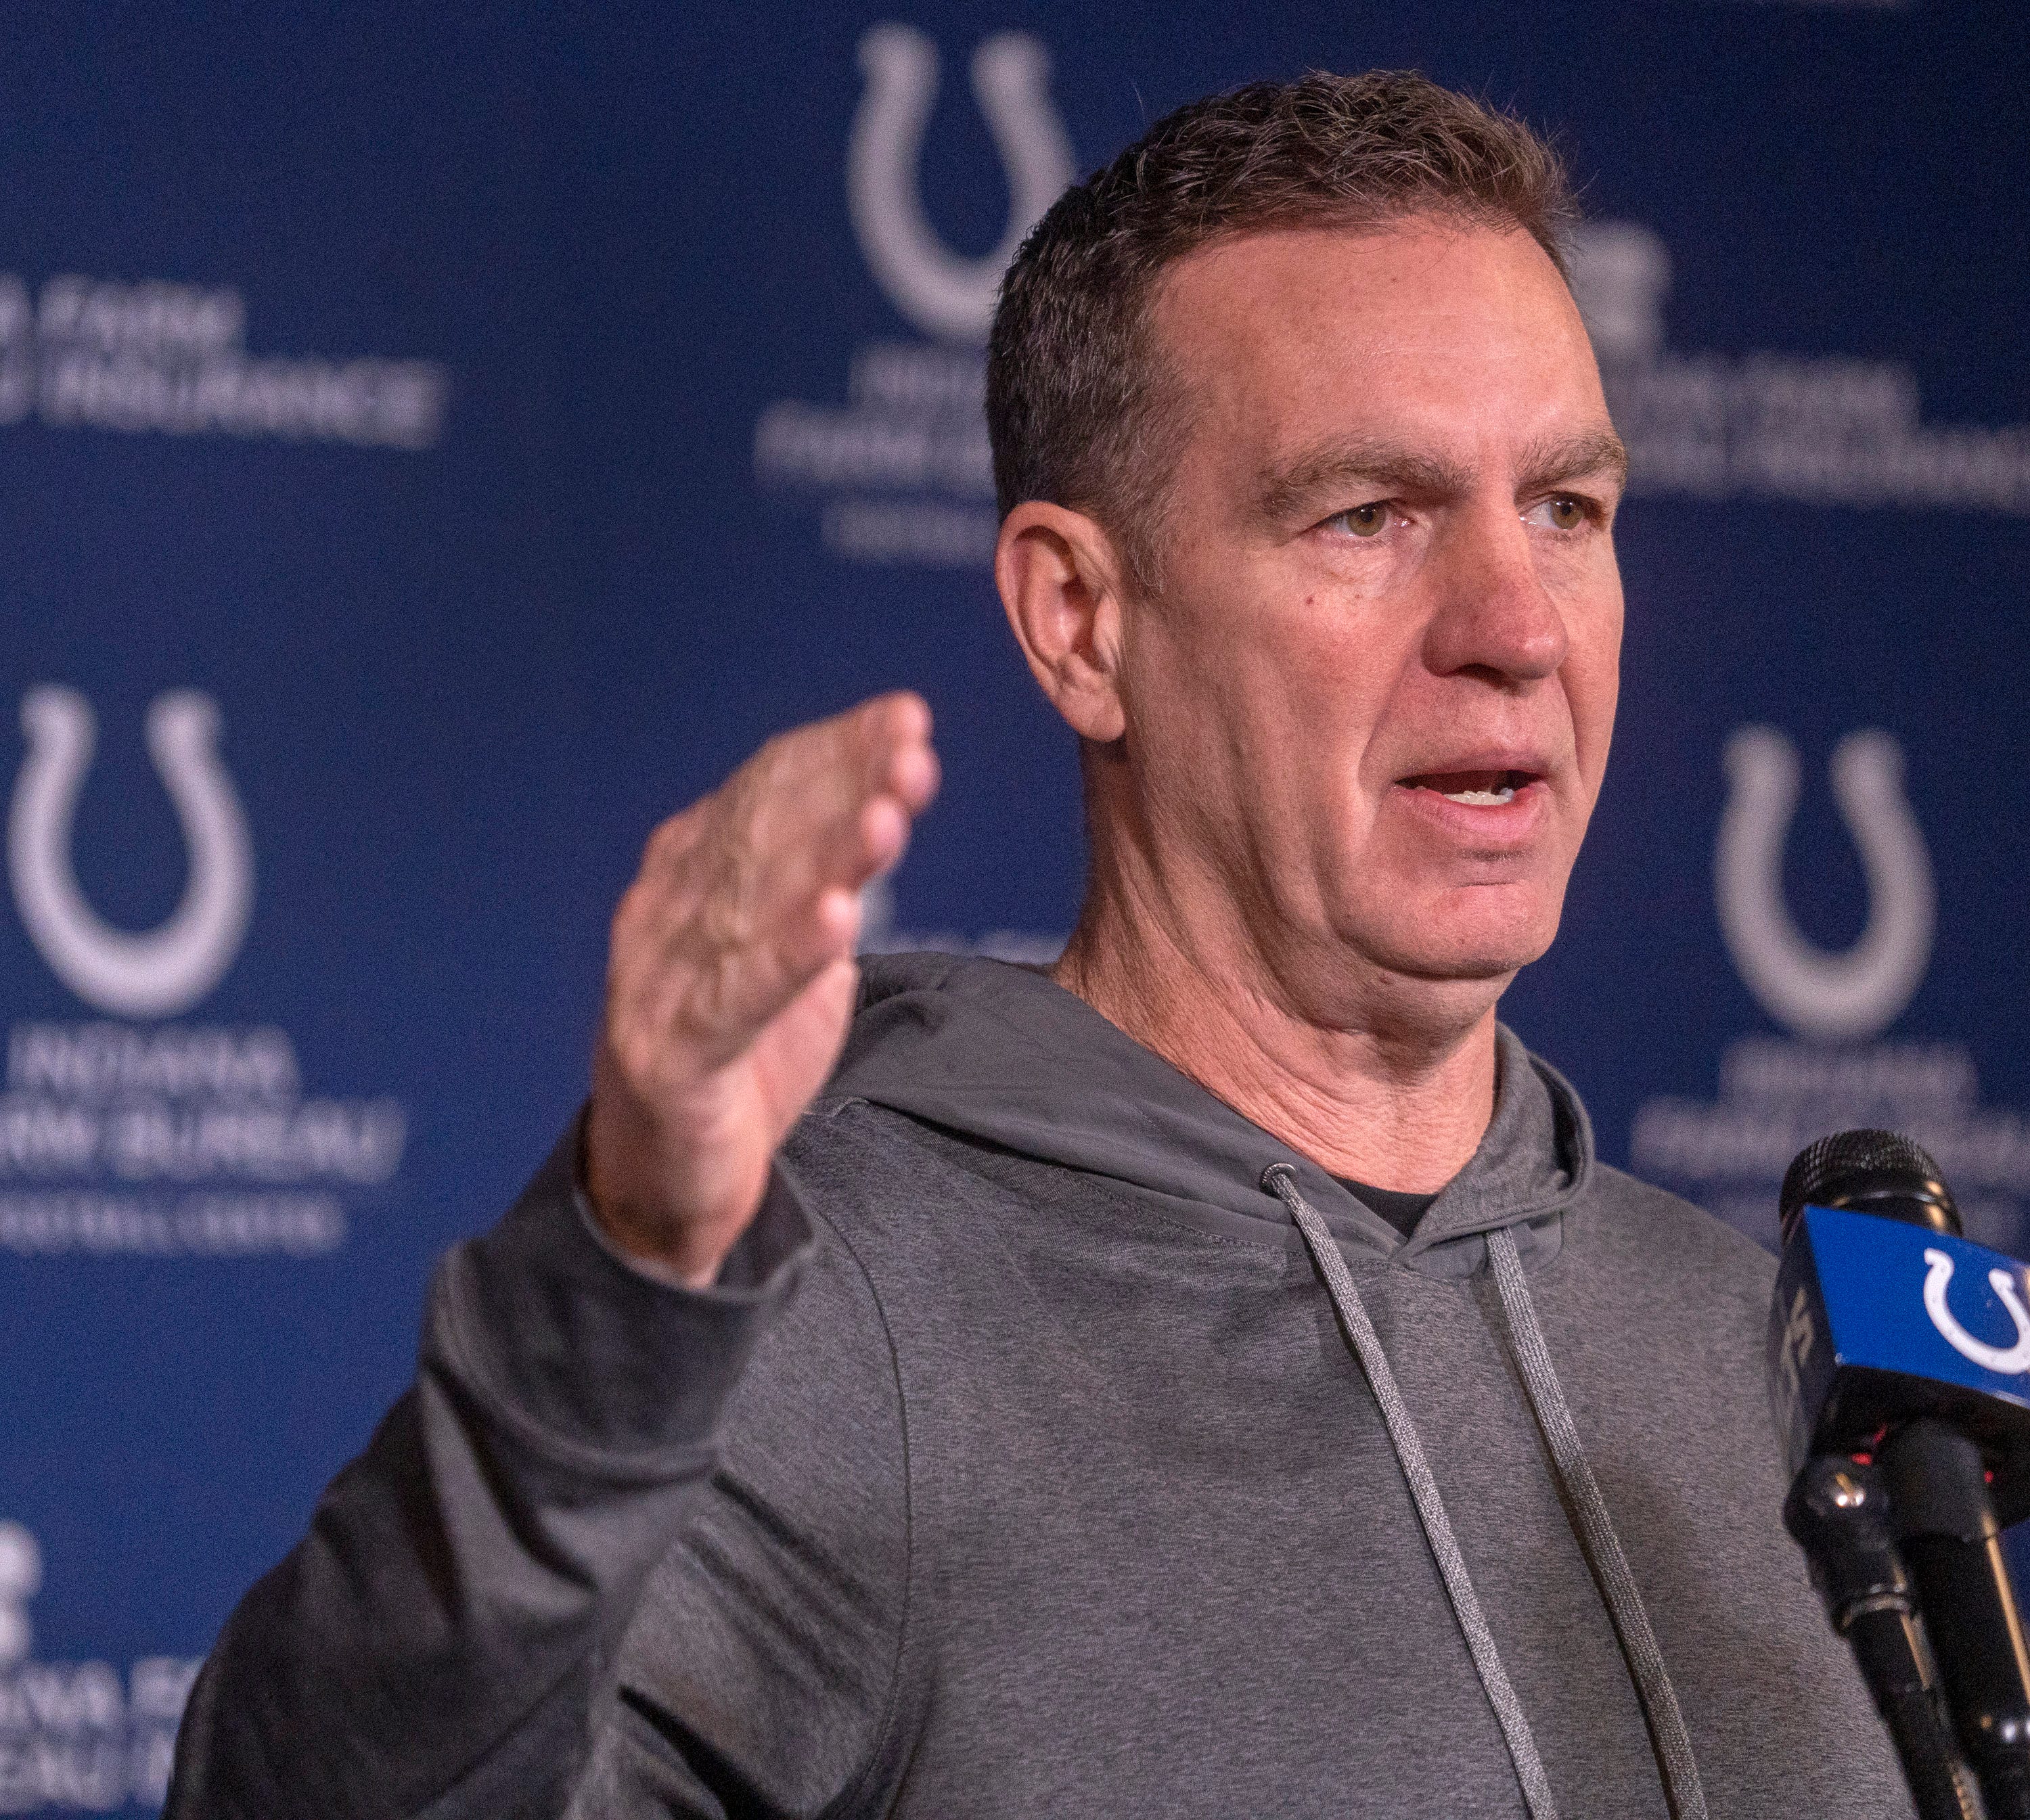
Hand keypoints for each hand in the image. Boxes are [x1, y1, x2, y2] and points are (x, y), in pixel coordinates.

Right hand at [584, 693, 938, 1285]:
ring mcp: (659, 985)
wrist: (663, 1180)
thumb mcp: (785, 950)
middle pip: (761, 833)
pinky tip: (839, 920)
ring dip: (826, 857)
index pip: (763, 789)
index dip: (836, 751)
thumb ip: (818, 879)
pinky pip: (736, 999)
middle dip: (842, 786)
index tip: (908, 719)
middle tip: (913, 748)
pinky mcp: (672, 1060)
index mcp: (688, 873)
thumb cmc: (737, 1051)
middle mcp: (665, 913)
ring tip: (889, 815)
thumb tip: (881, 794)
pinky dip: (787, 956)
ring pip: (751, 905)